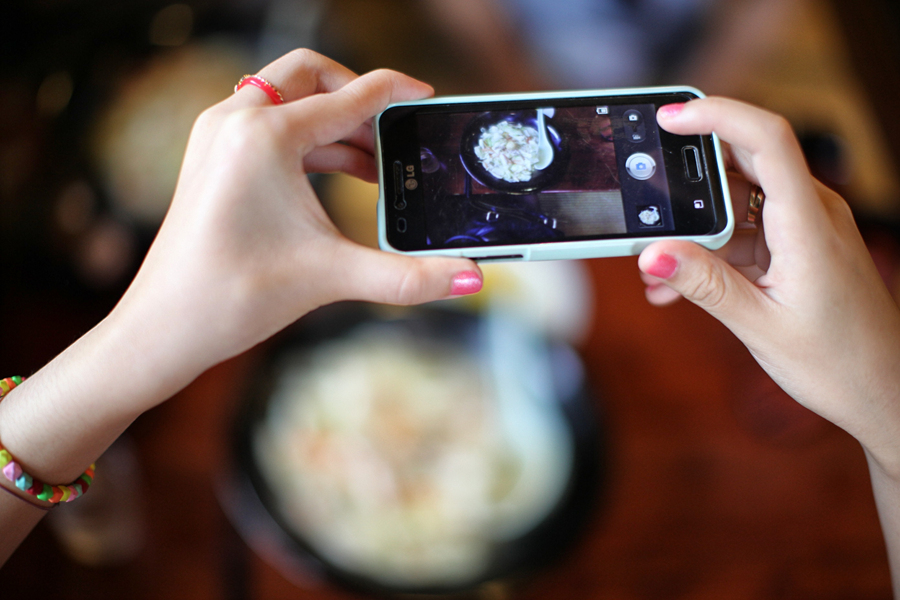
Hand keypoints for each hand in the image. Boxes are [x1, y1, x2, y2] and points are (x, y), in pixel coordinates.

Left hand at [110, 50, 481, 393]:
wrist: (164, 328)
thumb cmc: (234, 296)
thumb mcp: (333, 277)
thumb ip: (410, 277)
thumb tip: (471, 278)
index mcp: (265, 136)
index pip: (351, 96)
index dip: (397, 93)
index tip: (427, 98)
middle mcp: (235, 121)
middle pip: (312, 75)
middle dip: (358, 98)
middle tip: (395, 135)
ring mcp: (217, 135)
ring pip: (290, 99)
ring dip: (335, 123)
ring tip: (376, 166)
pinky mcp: (212, 156)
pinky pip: (269, 124)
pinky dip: (308, 140)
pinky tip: (337, 176)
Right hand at [637, 98, 899, 472]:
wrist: (883, 390)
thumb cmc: (837, 363)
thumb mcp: (761, 326)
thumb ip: (704, 284)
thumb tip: (652, 254)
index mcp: (808, 224)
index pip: (767, 140)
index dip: (718, 116)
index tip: (670, 117)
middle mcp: (812, 212)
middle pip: (744, 162)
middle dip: (688, 183)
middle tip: (645, 211)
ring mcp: (807, 227)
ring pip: (737, 204)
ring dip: (694, 231)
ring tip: (660, 274)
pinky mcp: (799, 245)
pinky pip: (747, 232)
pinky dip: (713, 251)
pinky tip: (682, 284)